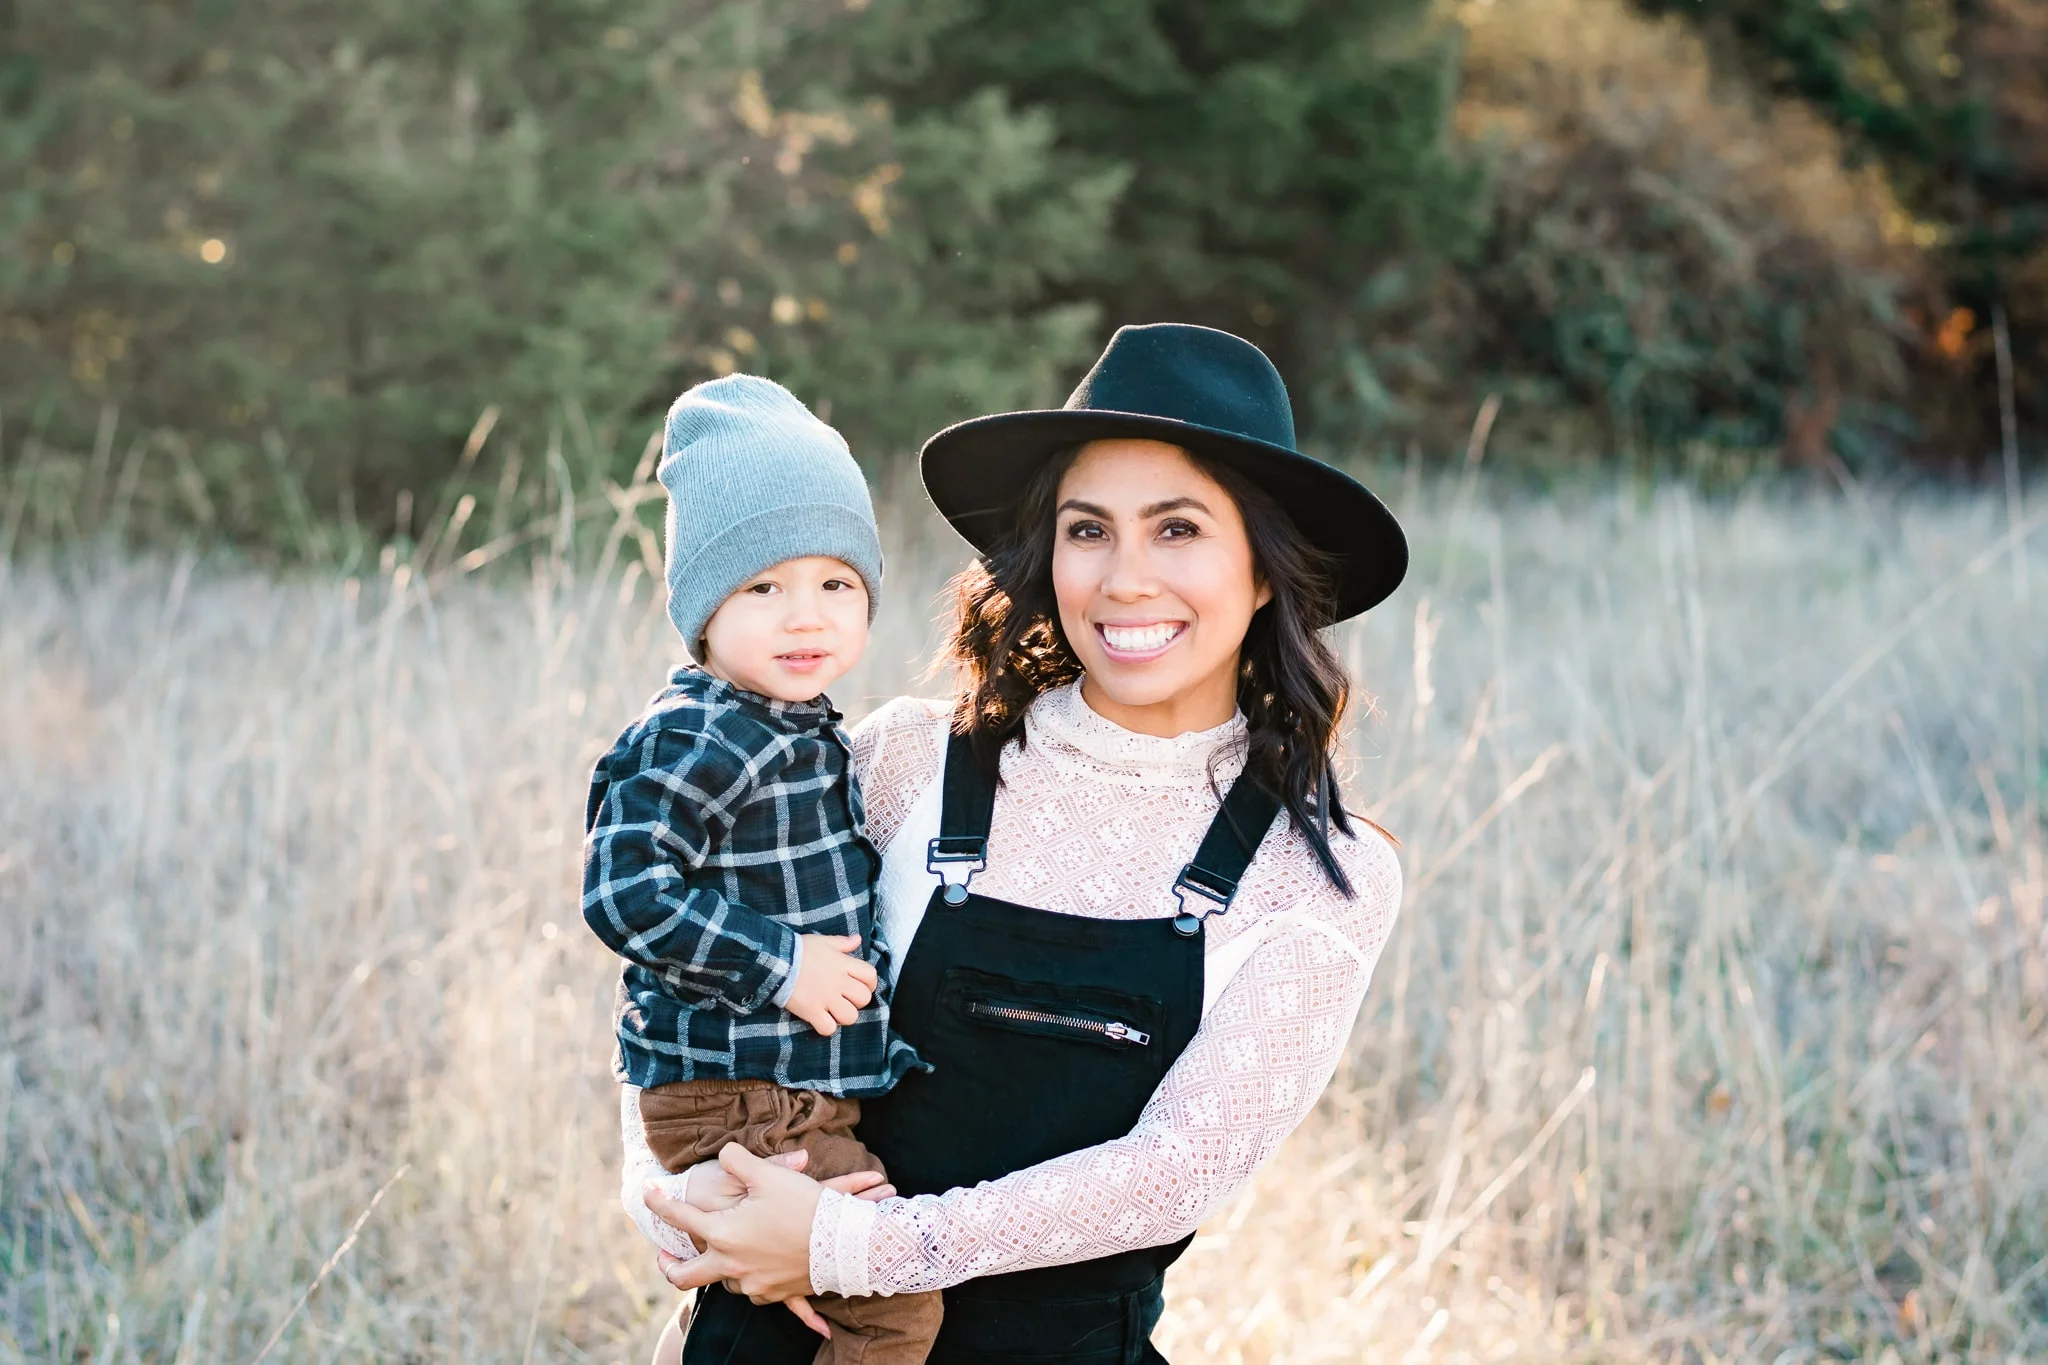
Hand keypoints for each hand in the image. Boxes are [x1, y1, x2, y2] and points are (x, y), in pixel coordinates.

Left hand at [653, 1148, 892, 1341]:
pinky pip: (754, 1292)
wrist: (842, 1245)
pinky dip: (751, 1281)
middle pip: (683, 1276)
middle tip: (664, 1254)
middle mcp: (730, 1264)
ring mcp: (751, 1284)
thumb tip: (724, 1154)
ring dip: (718, 1268)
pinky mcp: (773, 1294)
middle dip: (668, 1265)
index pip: (679, 1218)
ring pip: (722, 1283)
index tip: (646, 1192)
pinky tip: (755, 1270)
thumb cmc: (802, 1207)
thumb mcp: (767, 1174)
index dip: (657, 1202)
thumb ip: (737, 1160)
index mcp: (722, 1234)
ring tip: (721, 1252)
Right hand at [784, 934, 877, 1036]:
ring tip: (834, 1011)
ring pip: (850, 1017)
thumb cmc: (799, 950)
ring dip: (843, 1016)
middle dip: (857, 1001)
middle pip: (864, 999)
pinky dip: (826, 1027)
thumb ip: (842, 942)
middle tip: (845, 999)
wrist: (775, 961)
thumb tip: (858, 939)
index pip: (871, 976)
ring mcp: (826, 998)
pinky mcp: (812, 1011)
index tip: (862, 985)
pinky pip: (829, 1028)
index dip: (870, 983)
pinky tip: (820, 1019)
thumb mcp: (823, 941)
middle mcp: (838, 982)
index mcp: (843, 964)